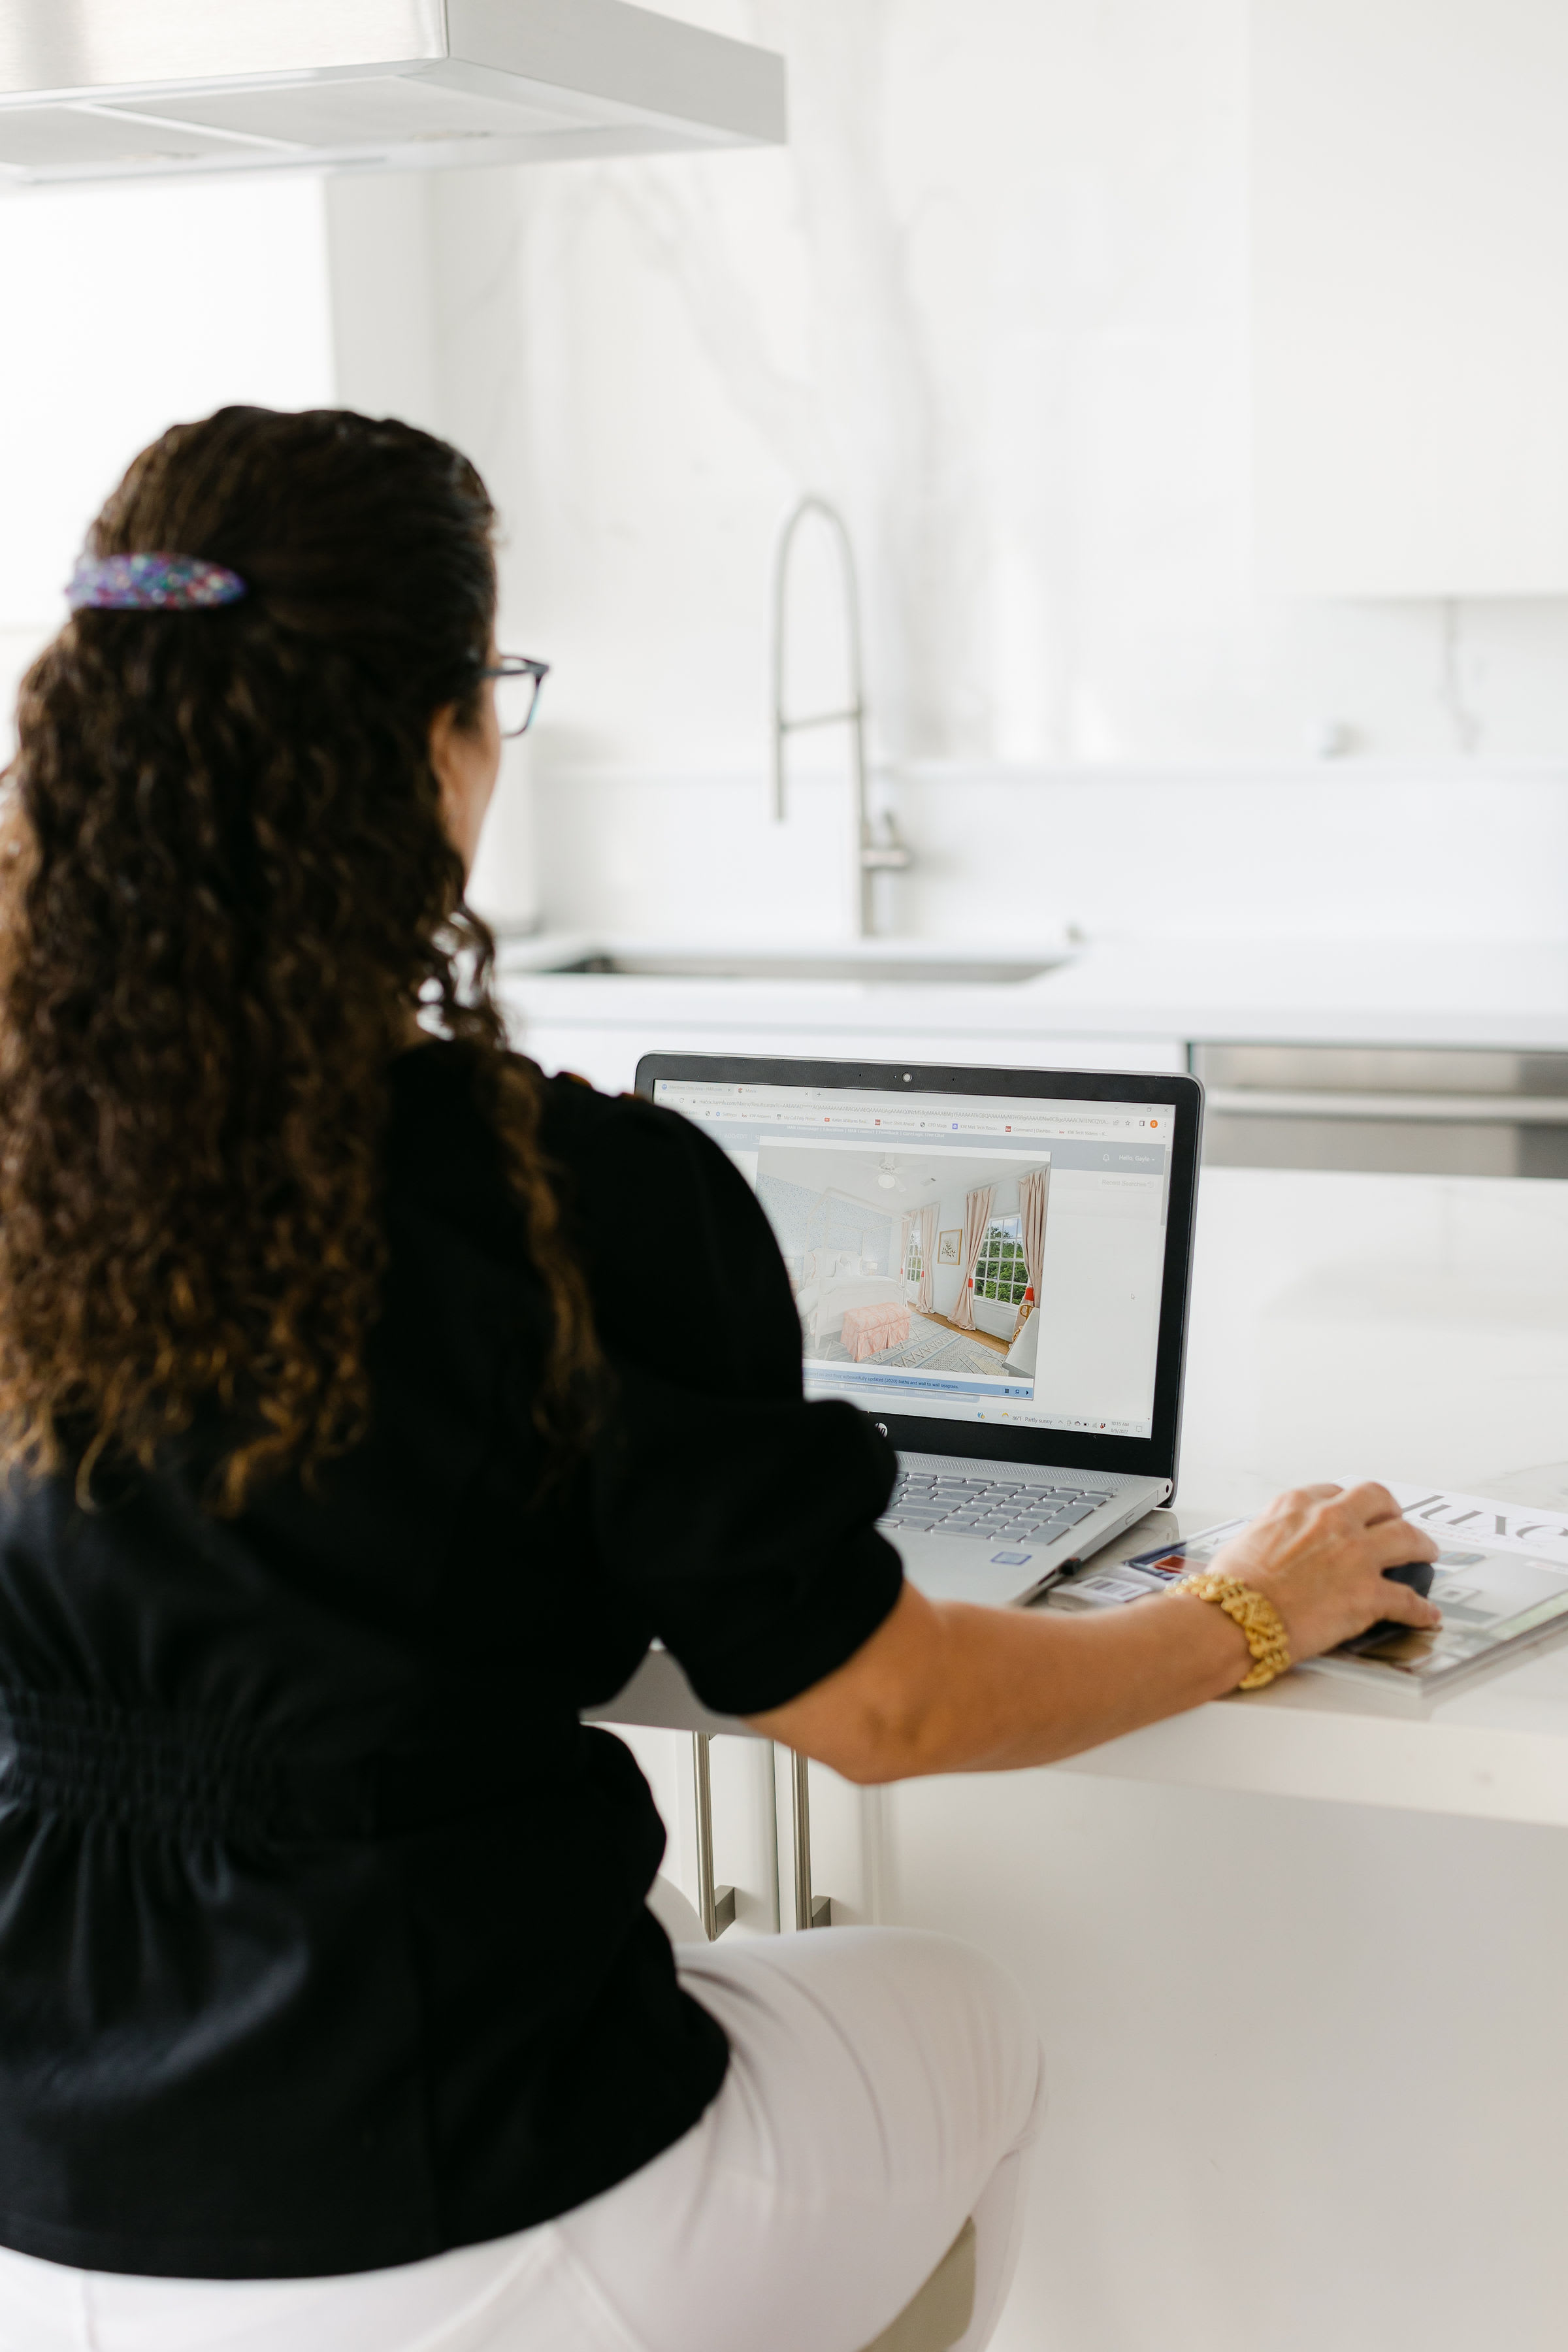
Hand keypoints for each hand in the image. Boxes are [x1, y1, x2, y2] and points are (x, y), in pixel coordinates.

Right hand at [1206, 1483, 1441, 1663]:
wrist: (1234, 1617)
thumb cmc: (1231, 1587)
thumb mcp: (1248, 1539)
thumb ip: (1273, 1535)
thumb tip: (1277, 1547)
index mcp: (1297, 1506)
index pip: (1335, 1493)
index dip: (1349, 1505)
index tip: (1353, 1514)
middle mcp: (1331, 1521)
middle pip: (1379, 1500)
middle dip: (1392, 1511)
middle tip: (1396, 1522)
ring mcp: (1355, 1555)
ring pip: (1408, 1537)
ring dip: (1422, 1545)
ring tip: (1427, 1552)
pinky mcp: (1369, 1594)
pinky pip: (1408, 1600)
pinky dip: (1421, 1610)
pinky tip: (1426, 1614)